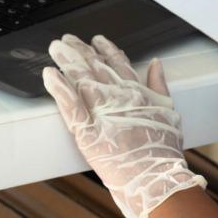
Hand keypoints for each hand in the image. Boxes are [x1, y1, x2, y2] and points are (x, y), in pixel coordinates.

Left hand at [44, 34, 204, 217]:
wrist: (156, 176)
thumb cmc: (163, 151)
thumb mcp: (169, 112)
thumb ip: (159, 85)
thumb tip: (156, 64)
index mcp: (137, 92)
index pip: (118, 63)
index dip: (106, 50)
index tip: (96, 40)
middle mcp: (119, 97)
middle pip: (95, 66)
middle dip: (80, 51)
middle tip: (66, 40)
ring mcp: (102, 113)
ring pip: (81, 79)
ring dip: (67, 61)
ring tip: (56, 48)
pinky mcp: (86, 131)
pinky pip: (69, 104)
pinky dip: (58, 87)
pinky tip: (49, 74)